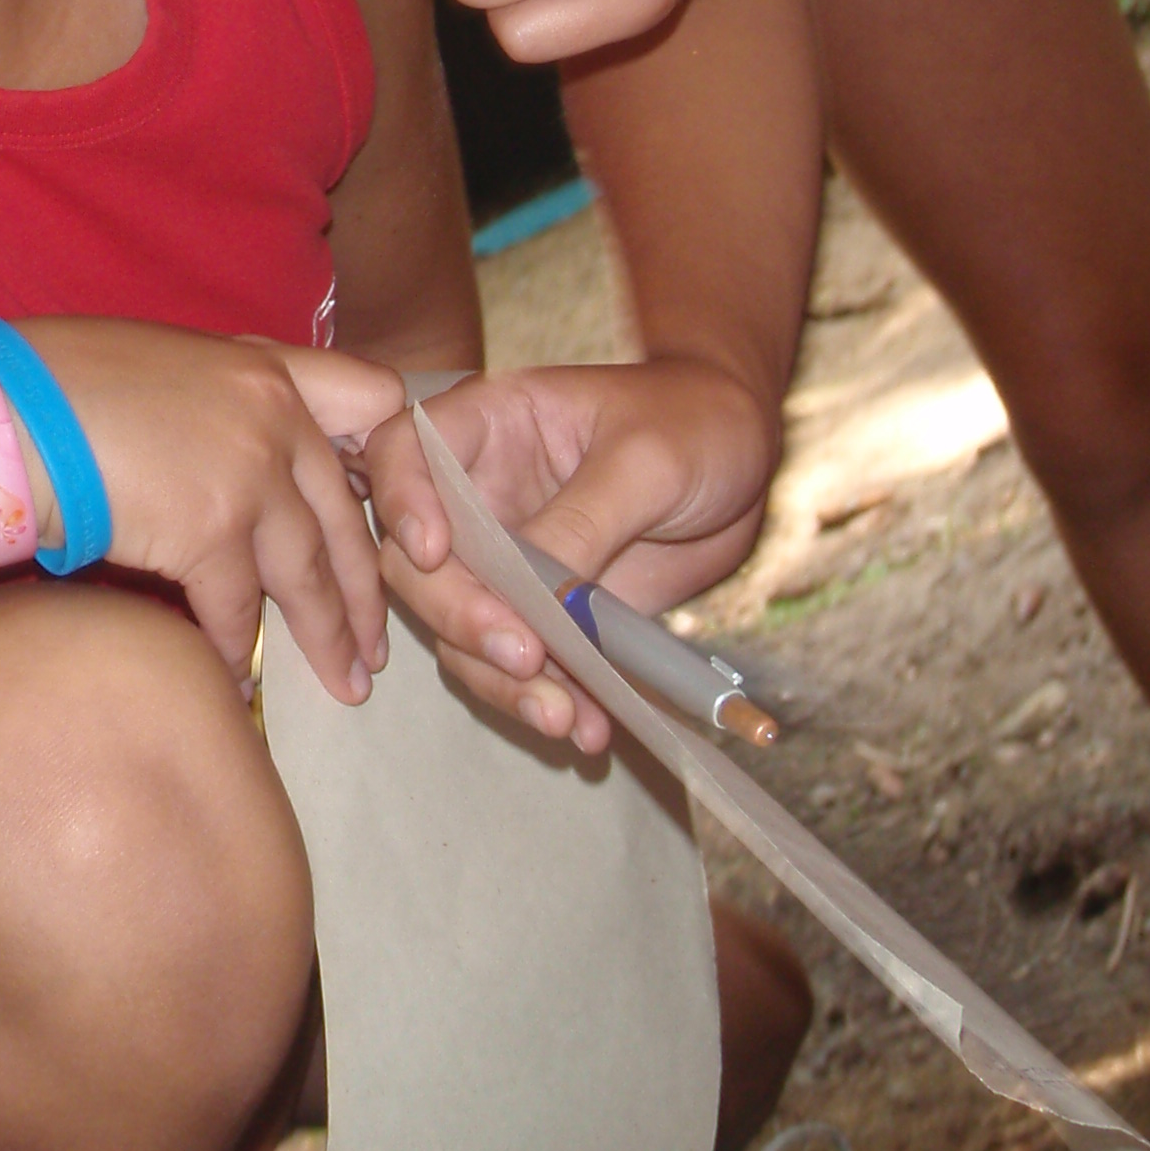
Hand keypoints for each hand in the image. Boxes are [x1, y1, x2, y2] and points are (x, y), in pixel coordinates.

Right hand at [20, 323, 402, 703]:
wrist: (1, 410)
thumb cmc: (56, 383)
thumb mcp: (162, 367)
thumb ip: (218, 404)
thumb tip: (229, 459)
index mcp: (265, 366)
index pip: (373, 398)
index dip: (392, 459)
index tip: (391, 515)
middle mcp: (274, 416)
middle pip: (346, 515)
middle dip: (367, 592)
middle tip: (376, 646)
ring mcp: (249, 473)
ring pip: (309, 574)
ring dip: (327, 638)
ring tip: (345, 685)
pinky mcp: (211, 530)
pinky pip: (239, 610)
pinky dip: (236, 653)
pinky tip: (237, 685)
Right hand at [360, 356, 777, 743]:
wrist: (747, 466)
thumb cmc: (696, 425)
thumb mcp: (648, 460)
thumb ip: (585, 518)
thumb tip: (535, 597)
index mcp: (489, 426)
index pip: (403, 451)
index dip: (402, 502)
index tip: (433, 554)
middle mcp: (479, 496)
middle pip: (417, 562)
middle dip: (460, 617)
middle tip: (523, 656)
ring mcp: (506, 560)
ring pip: (459, 628)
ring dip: (501, 680)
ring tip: (566, 717)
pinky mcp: (543, 613)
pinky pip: (518, 666)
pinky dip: (546, 699)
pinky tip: (590, 726)